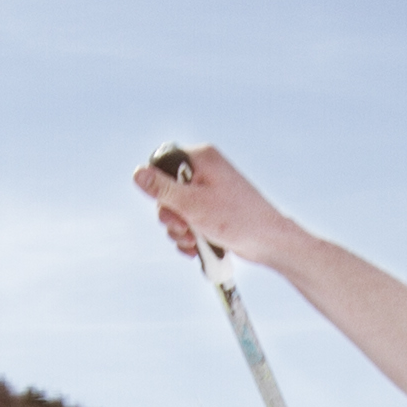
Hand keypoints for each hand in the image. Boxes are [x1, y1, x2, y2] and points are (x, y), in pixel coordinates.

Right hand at [138, 141, 297, 266]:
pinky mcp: (211, 211)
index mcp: (201, 158)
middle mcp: (204, 171)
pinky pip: (187, 222)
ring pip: (175, 210)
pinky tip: (198, 248)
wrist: (269, 242)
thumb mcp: (192, 205)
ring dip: (179, 231)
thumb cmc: (237, 219)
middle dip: (171, 216)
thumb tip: (137, 173)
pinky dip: (189, 237)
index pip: (161, 163)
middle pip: (165, 191)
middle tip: (184, 228)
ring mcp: (208, 192)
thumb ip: (162, 189)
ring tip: (195, 241)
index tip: (170, 204)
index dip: (159, 188)